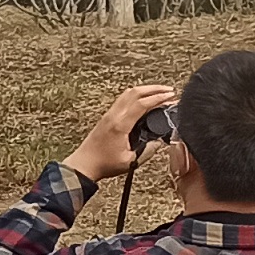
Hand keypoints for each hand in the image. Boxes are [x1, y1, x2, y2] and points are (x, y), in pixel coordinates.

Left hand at [65, 84, 179, 186]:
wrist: (83, 165)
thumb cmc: (103, 164)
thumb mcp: (131, 161)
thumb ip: (148, 151)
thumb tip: (158, 142)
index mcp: (120, 125)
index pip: (141, 104)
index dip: (158, 98)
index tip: (171, 96)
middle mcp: (113, 116)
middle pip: (134, 92)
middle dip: (154, 88)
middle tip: (169, 90)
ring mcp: (108, 115)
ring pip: (127, 94)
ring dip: (145, 90)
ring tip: (159, 92)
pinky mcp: (106, 118)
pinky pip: (123, 100)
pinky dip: (136, 96)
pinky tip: (144, 100)